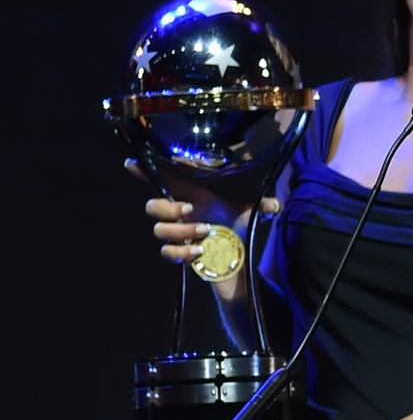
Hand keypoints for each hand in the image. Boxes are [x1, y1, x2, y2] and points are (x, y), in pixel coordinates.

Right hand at [128, 158, 276, 266]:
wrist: (234, 258)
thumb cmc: (234, 229)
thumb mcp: (247, 213)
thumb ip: (260, 206)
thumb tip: (275, 205)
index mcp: (193, 197)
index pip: (165, 181)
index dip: (145, 172)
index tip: (130, 162)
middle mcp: (180, 214)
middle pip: (151, 206)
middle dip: (167, 207)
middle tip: (190, 208)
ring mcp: (176, 234)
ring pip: (159, 230)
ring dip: (181, 230)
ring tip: (205, 231)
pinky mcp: (178, 253)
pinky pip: (167, 252)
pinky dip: (182, 251)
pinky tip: (199, 250)